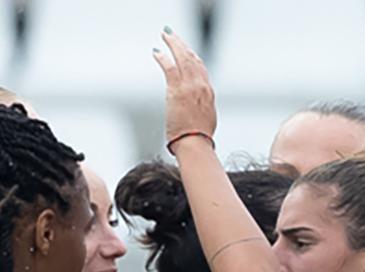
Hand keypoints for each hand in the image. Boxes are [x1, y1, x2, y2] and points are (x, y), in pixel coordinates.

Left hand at [152, 29, 217, 148]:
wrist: (195, 143)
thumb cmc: (198, 138)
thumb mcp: (205, 119)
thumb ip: (200, 108)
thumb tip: (195, 110)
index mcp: (208, 91)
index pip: (200, 67)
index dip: (191, 55)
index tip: (185, 49)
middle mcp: (201, 85)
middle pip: (192, 58)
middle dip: (182, 44)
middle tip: (172, 35)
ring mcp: (190, 86)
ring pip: (182, 58)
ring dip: (173, 44)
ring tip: (166, 36)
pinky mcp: (177, 90)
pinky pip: (170, 67)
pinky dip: (163, 57)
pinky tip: (156, 52)